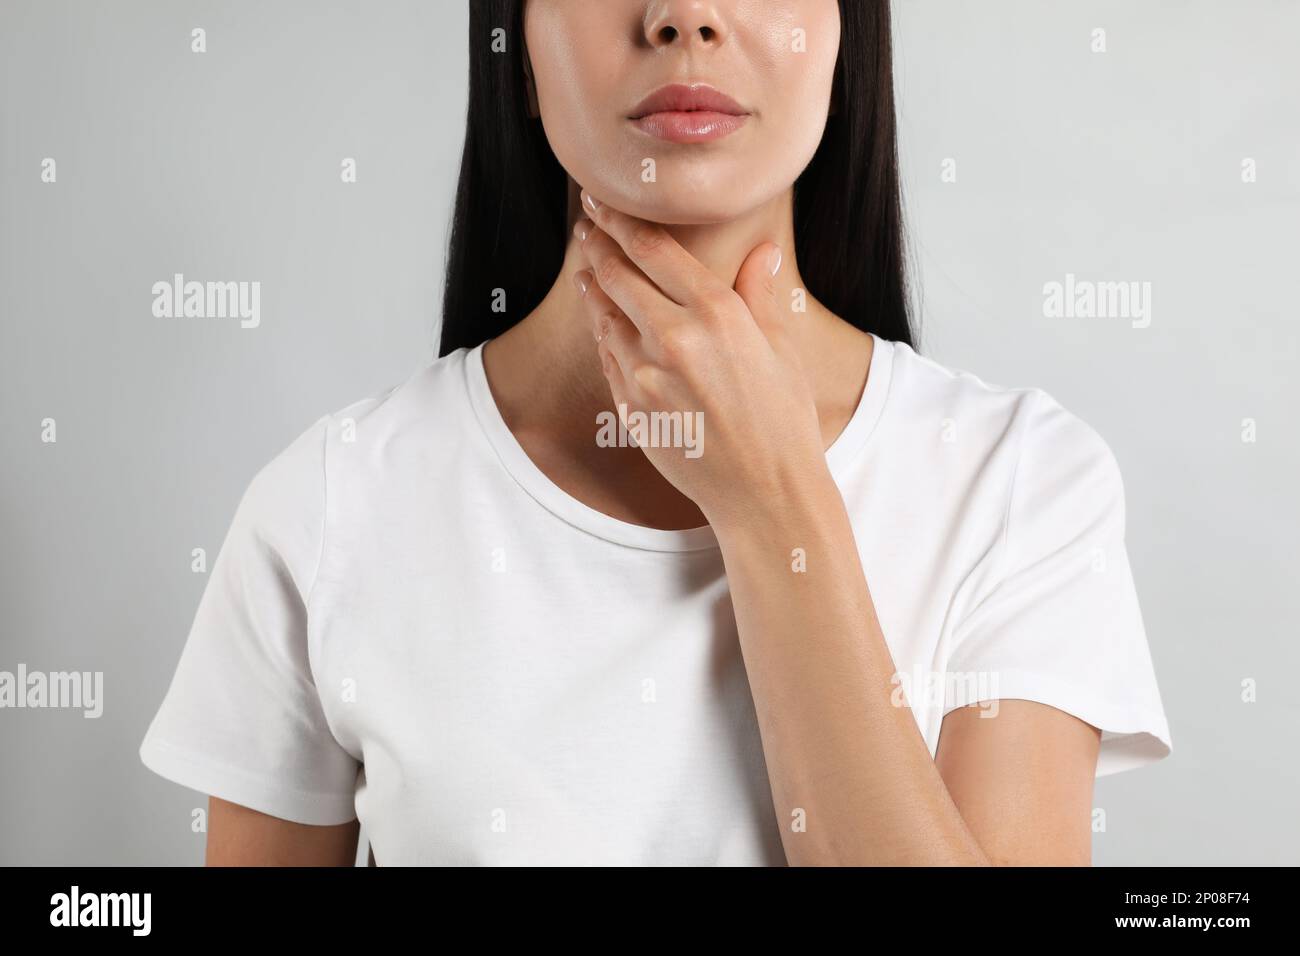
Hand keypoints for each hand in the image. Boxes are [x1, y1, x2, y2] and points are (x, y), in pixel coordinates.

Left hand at [572, 188, 829, 530]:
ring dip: (592, 288)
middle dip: (597, 244)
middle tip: (585, 224)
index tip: (603, 202)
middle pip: (619, 276)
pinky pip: (608, 359)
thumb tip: (763, 252)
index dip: (621, 221)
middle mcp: (676, 338)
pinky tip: (602, 322)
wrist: (765, 491)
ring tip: (585, 269)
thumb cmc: (784, 421)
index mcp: (718, 314)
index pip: (654, 251)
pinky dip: (602, 333)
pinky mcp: (631, 408)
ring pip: (605, 317)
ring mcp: (646, 376)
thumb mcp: (782, 349)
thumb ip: (760, 295)